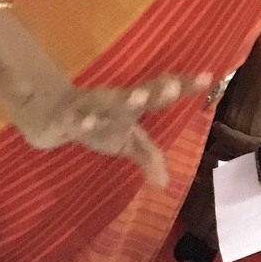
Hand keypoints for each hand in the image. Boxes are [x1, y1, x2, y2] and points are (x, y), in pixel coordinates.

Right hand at [10, 73, 211, 187]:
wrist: (53, 115)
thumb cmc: (101, 125)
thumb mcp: (127, 143)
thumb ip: (148, 158)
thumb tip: (165, 185)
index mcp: (134, 104)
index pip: (161, 92)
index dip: (184, 85)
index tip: (207, 76)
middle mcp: (116, 101)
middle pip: (138, 95)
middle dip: (155, 92)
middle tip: (173, 87)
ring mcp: (91, 107)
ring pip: (108, 104)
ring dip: (123, 101)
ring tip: (139, 98)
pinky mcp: (67, 116)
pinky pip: (74, 118)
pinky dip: (79, 120)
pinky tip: (85, 122)